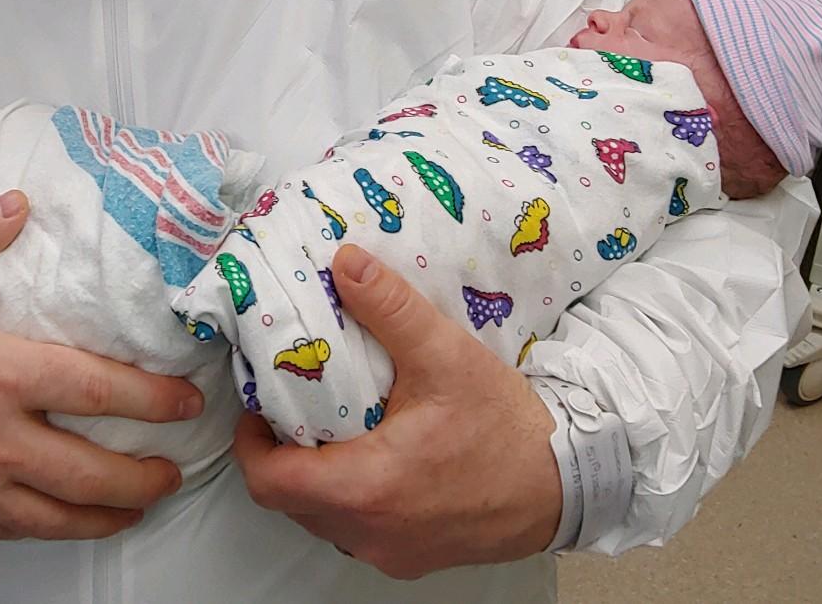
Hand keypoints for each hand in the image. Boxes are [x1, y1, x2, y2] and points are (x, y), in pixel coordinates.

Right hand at [0, 190, 205, 540]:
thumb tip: (18, 203)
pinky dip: (61, 528)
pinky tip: (76, 519)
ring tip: (142, 501)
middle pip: (96, 472)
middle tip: (175, 467)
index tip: (184, 402)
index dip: (152, 399)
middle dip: (148, 476)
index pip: (95, 389)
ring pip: (66, 516)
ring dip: (116, 512)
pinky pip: (23, 531)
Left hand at [235, 244, 560, 578]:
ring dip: (315, 478)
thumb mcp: (447, 357)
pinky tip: (373, 458)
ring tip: (332, 428)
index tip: (263, 405)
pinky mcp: (411, 558)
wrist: (568, 483)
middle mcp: (370, 532)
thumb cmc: (509, 429)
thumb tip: (346, 264)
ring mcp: (390, 552)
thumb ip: (391, 308)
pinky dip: (350, 498)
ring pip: (321, 519)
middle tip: (296, 407)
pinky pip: (356, 531)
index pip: (269, 481)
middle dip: (282, 454)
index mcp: (366, 488)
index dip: (253, 441)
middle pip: (290, 501)